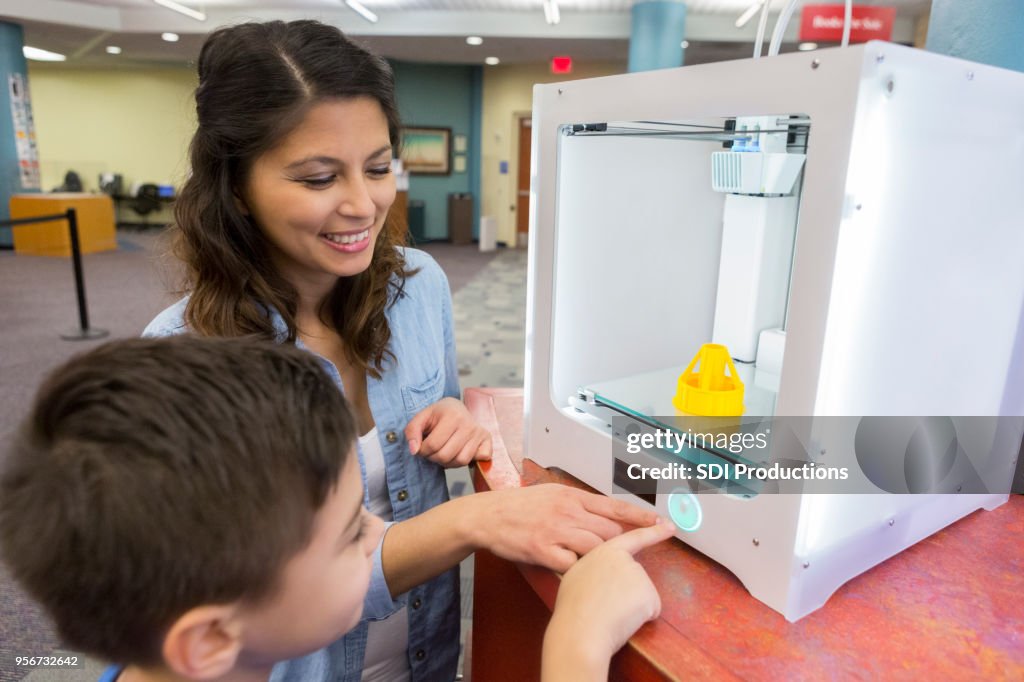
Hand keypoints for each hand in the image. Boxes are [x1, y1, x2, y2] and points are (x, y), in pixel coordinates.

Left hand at [405, 397, 492, 466]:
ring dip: (448, 462)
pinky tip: (459, 452)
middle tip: (432, 450)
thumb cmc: (438, 415)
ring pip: (460, 462)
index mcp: (452, 415)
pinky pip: (475, 461)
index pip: (432, 445)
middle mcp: (469, 423)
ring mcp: (479, 433)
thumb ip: (412, 431)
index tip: (422, 446)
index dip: (422, 450)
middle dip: (434, 458)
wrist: (457, 408)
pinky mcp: (487, 441)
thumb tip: (414, 450)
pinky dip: (467, 462)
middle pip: (446, 456)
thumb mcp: (421, 417)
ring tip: (444, 451)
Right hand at [473, 484, 661, 572]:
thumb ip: (577, 503)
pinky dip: (577, 572)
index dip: (641, 517)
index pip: (614, 507)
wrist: (486, 515)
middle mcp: (567, 511)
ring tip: (597, 570)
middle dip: (619, 546)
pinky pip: (572, 566)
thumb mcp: (551, 494)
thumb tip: (605, 514)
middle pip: (610, 532)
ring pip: (595, 549)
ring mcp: (555, 531)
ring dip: (600, 561)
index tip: (662, 524)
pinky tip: (575, 575)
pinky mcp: (542, 551)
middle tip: (620, 557)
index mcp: (571, 495)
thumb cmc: (520, 507)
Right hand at [542, 519, 674, 679]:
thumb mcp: (577, 575)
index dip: (653, 531)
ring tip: (608, 612)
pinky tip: (621, 620)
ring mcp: (639, 575)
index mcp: (605, 551)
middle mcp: (625, 559)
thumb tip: (600, 574)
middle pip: (635, 576)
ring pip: (642, 595)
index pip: (633, 538)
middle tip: (604, 604)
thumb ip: (595, 567)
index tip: (670, 526)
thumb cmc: (572, 609)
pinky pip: (650, 610)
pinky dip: (640, 619)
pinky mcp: (650, 594)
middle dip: (626, 593)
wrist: (579, 632)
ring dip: (631, 607)